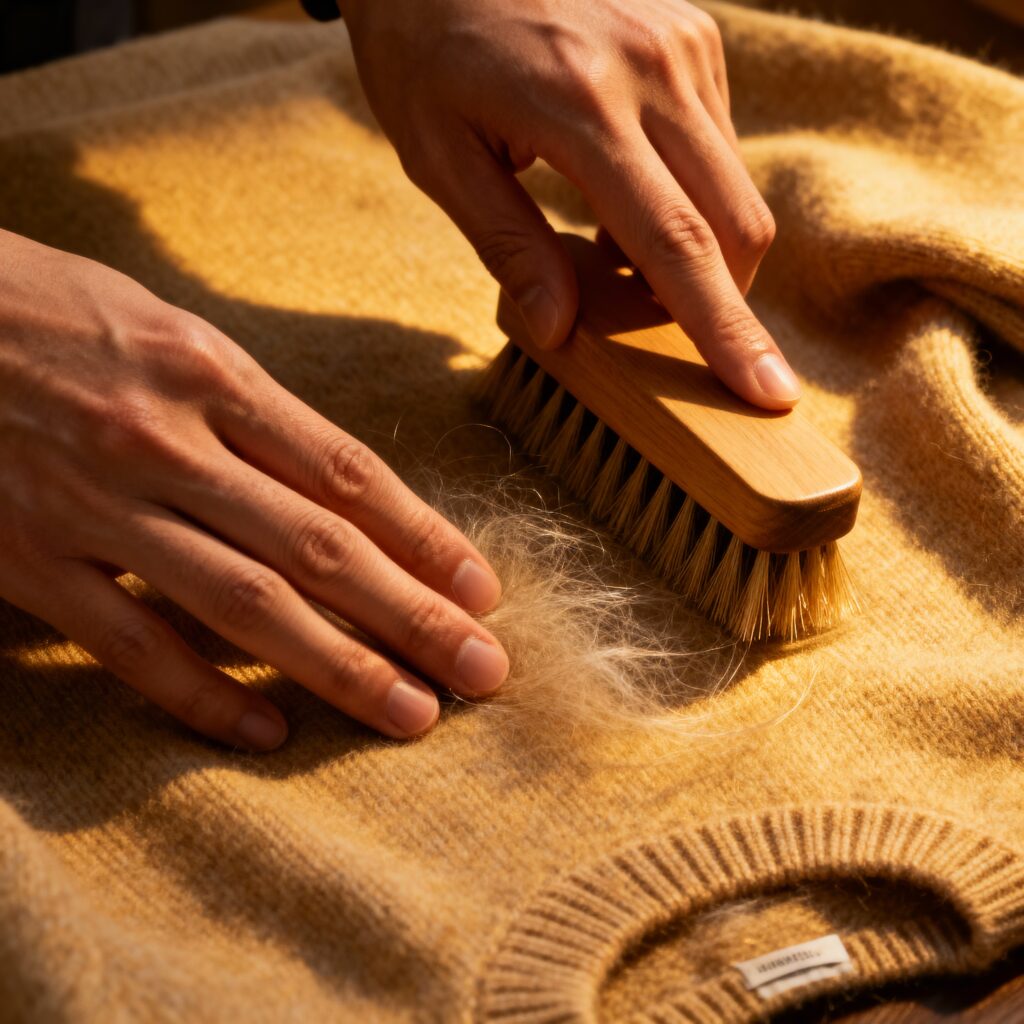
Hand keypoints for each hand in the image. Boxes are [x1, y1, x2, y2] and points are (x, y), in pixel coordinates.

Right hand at [0, 230, 507, 749]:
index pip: (350, 475)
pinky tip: (270, 730)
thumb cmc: (44, 309)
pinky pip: (133, 646)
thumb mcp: (164, 329)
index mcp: (211, 374)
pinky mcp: (29, 562)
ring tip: (411, 713)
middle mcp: (168, 444)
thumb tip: (338, 485)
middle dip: (414, 617)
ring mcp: (98, 508)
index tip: (482, 590)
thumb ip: (250, 407)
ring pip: (245, 606)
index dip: (426, 539)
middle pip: (320, 549)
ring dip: (339, 668)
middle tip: (484, 671)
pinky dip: (205, 695)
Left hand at [343, 0, 800, 409]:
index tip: (768, 394)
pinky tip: (623, 195)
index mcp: (583, 107)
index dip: (723, 330)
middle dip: (716, 302)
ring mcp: (685, 46)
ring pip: (735, 194)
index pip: (675, 246)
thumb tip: (561, 330)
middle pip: (736, 227)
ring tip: (605, 248)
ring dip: (693, 252)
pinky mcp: (694, 37)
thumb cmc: (425, 50)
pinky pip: (718, 150)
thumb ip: (508, 246)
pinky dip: (686, 200)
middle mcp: (656, 70)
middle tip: (641, 324)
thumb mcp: (438, 156)